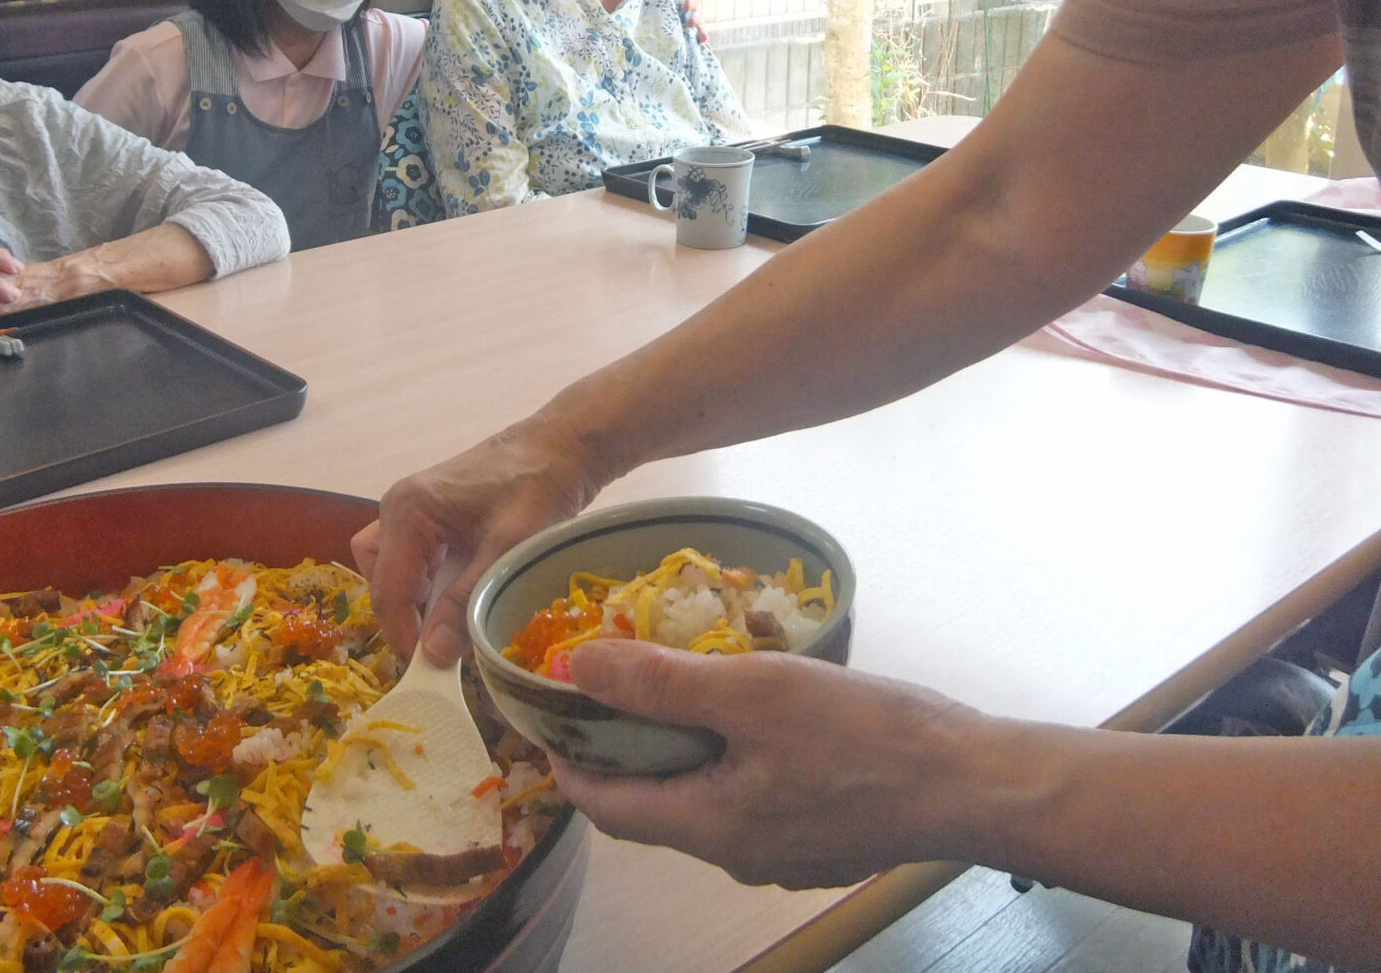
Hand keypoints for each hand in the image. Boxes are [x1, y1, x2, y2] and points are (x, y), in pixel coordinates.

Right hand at [355, 418, 604, 665]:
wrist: (563, 446)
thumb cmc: (538, 487)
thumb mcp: (506, 548)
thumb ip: (466, 601)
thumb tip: (432, 655)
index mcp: (408, 510)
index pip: (388, 589)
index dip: (404, 636)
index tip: (431, 673)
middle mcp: (398, 508)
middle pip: (382, 580)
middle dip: (407, 618)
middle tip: (444, 646)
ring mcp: (412, 511)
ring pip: (393, 572)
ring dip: (416, 603)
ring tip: (453, 623)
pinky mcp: (430, 518)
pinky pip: (413, 562)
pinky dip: (429, 587)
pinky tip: (462, 599)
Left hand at [549, 641, 980, 888]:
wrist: (975, 783)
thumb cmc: (862, 739)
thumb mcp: (751, 693)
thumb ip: (659, 683)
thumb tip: (573, 668)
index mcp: (708, 826)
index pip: (606, 808)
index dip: (567, 763)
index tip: (546, 716)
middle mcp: (738, 853)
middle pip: (653, 805)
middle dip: (621, 750)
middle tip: (607, 687)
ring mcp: (785, 850)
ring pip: (705, 798)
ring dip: (677, 749)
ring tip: (672, 686)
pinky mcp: (823, 834)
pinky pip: (752, 795)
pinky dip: (728, 755)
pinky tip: (747, 710)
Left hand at [660, 0, 707, 43]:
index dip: (692, 0)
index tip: (687, 6)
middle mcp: (690, 6)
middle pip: (697, 12)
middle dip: (696, 18)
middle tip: (691, 23)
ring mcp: (686, 18)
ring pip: (696, 26)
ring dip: (700, 33)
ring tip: (703, 40)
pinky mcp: (680, 29)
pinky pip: (689, 37)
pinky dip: (695, 44)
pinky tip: (701, 51)